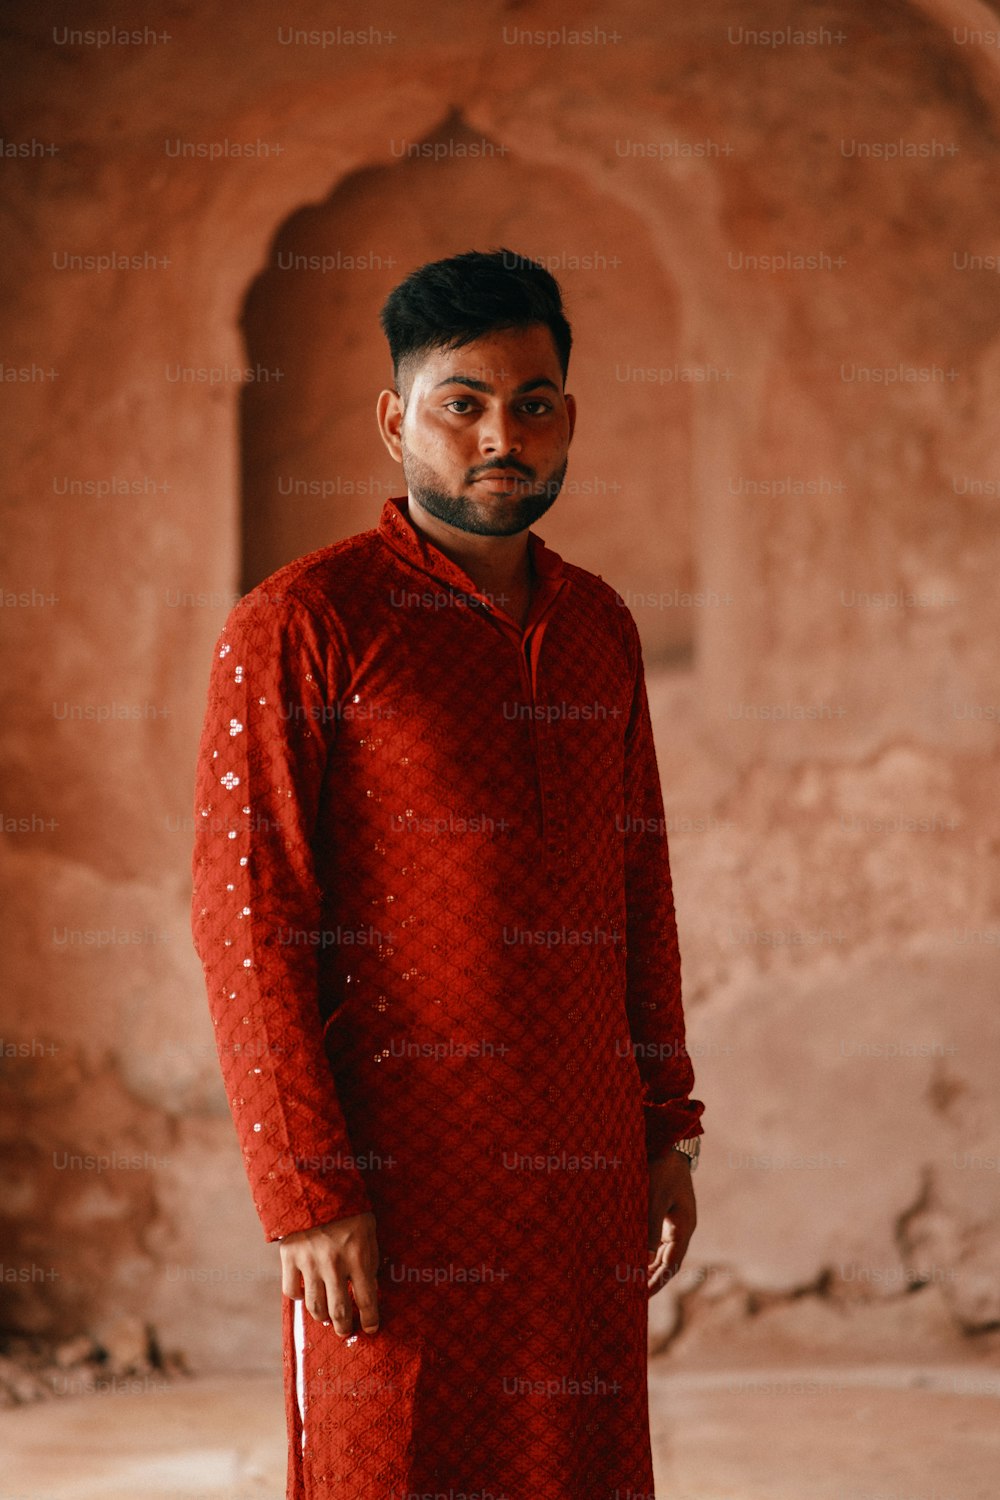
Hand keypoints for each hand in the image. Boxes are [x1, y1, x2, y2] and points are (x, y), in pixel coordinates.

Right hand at [279, 1211, 379, 1336]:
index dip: (370, 1320)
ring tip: (327, 1318)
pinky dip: (299, 1297)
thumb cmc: (350, 1210)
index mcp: (358, 1256)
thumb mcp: (369, 1233)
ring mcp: (309, 1261)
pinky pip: (291, 1291)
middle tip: (345, 1329)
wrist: (317, 1185)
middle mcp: (334, 1263)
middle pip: (339, 1311)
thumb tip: (368, 1292)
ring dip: (323, 1317)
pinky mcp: (289, 1256)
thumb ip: (369, 1262)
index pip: (367, 1300)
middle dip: (344, 1326)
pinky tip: (306, 1295)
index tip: (371, 1328)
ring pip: (315, 1306)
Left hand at [646, 1151, 696, 1296]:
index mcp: (684, 1227)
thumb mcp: (654, 1198)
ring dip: (650, 1266)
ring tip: (632, 1283)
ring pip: (663, 1251)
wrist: (668, 1144)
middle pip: (668, 1261)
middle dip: (653, 1278)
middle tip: (634, 1297)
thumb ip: (650, 1227)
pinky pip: (657, 1239)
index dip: (658, 1281)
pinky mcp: (665, 1212)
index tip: (643, 1296)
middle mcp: (682, 1227)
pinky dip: (648, 1251)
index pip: (672, 1264)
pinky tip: (634, 1257)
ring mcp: (674, 1220)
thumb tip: (646, 1257)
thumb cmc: (661, 1169)